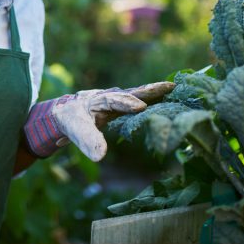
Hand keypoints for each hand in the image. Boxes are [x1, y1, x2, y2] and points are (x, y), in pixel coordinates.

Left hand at [24, 82, 174, 161]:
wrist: (69, 111)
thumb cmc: (73, 121)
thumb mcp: (77, 131)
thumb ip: (88, 141)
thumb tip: (100, 156)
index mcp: (97, 101)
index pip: (113, 101)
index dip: (126, 103)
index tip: (140, 106)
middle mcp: (111, 96)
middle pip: (131, 92)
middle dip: (149, 90)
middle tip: (169, 87)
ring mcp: (119, 97)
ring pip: (139, 93)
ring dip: (155, 92)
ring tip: (174, 89)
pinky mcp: (125, 102)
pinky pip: (141, 98)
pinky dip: (155, 97)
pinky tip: (170, 98)